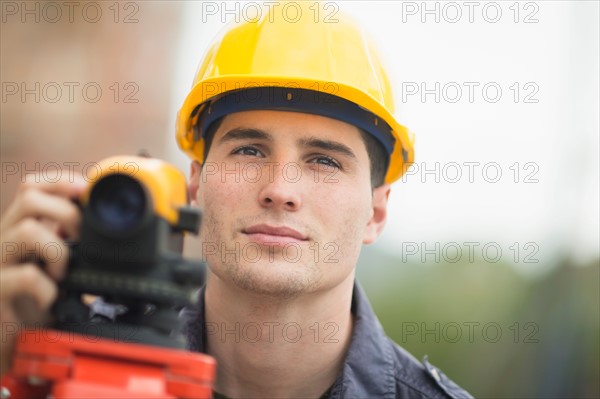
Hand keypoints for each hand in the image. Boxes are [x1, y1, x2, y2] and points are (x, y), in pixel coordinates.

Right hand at [0, 173, 85, 375]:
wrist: (11, 346)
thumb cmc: (33, 305)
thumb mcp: (52, 267)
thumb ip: (64, 242)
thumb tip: (92, 220)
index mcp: (15, 230)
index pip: (30, 186)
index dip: (60, 181)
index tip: (87, 192)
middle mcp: (1, 240)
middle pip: (28, 196)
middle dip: (67, 213)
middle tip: (81, 241)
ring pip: (27, 230)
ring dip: (58, 250)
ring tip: (62, 275)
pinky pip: (26, 275)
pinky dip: (48, 288)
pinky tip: (50, 300)